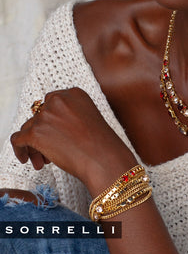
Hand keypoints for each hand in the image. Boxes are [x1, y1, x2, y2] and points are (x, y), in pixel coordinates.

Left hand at [10, 88, 134, 194]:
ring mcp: (46, 115)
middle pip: (39, 115)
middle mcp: (58, 100)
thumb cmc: (101, 143)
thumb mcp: (88, 118)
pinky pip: (17, 140)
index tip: (56, 134)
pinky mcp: (36, 132)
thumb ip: (70, 115)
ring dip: (34, 145)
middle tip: (49, 149)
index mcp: (74, 93)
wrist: (103, 157)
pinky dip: (20, 150)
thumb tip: (50, 126)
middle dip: (42, 132)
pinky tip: (28, 160)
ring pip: (28, 128)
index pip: (52, 103)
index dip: (51, 121)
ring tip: (43, 161)